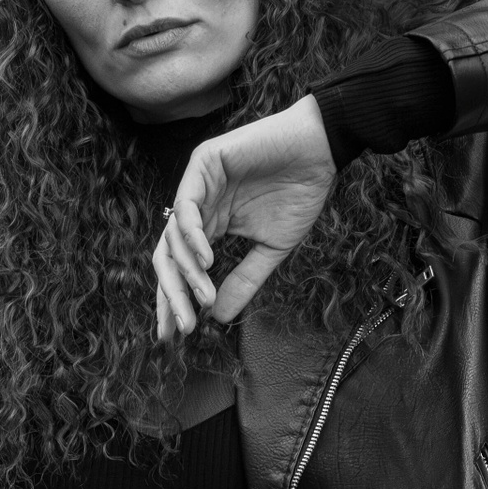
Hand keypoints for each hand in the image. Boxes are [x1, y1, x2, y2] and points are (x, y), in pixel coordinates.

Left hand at [153, 95, 336, 341]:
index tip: (176, 336)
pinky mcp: (203, 163)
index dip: (175, 300)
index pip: (181, 267)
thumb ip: (243, 280)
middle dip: (171, 294)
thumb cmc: (298, 193)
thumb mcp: (270, 248)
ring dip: (186, 272)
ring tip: (202, 297)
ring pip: (173, 236)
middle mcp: (197, 206)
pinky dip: (192, 236)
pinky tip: (207, 260)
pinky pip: (186, 205)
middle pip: (167, 256)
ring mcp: (197, 184)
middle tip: (181, 327)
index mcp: (209, 226)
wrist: (319, 152)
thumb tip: (217, 319)